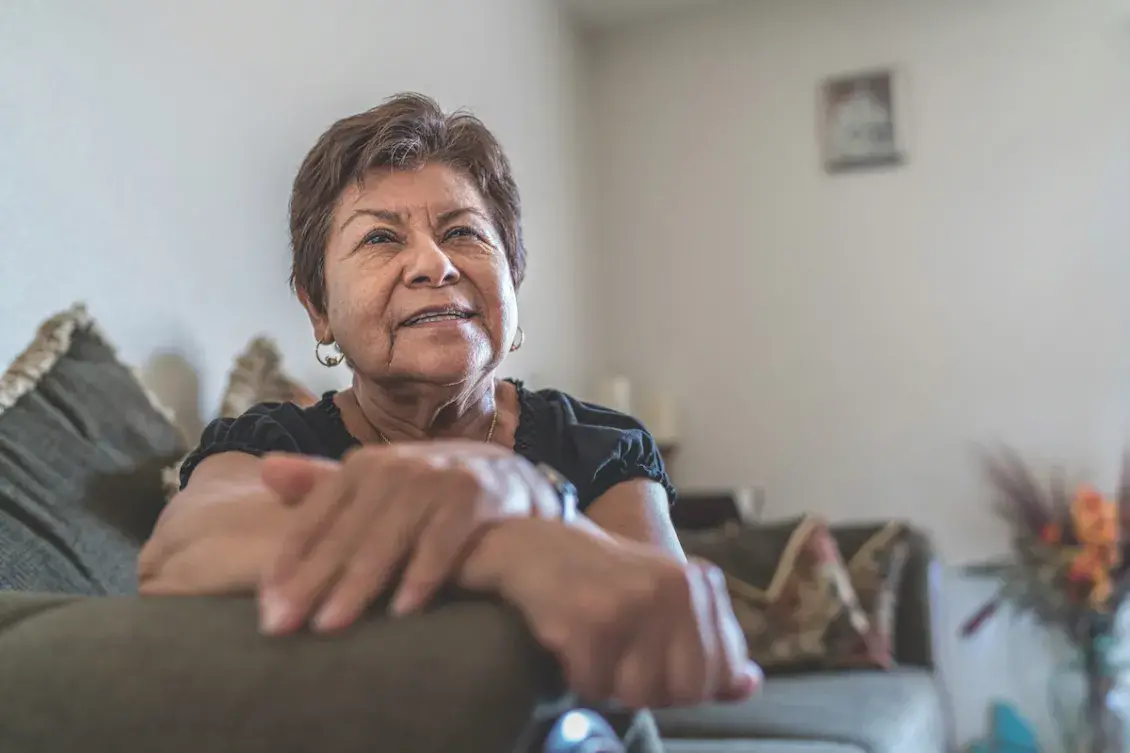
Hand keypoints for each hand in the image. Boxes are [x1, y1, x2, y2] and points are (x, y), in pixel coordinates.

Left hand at [258, 442, 561, 634]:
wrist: (512, 478)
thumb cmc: (432, 491)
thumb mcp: (380, 482)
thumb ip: (325, 482)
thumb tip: (266, 471)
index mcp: (364, 466)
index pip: (315, 516)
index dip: (289, 561)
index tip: (265, 606)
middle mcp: (395, 466)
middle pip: (345, 531)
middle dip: (311, 581)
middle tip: (281, 626)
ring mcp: (436, 478)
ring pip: (389, 536)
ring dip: (359, 582)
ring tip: (330, 625)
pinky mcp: (475, 494)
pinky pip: (444, 540)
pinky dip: (423, 572)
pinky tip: (403, 610)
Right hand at [478, 518, 761, 708]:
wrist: (535, 544)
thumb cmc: (603, 579)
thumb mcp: (665, 598)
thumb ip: (709, 642)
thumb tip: (748, 685)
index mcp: (699, 584)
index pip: (721, 671)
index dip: (688, 684)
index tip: (658, 663)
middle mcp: (674, 590)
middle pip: (684, 691)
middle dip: (650, 688)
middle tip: (621, 660)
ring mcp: (634, 603)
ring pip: (638, 694)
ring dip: (610, 683)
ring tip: (595, 646)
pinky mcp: (591, 620)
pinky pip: (594, 685)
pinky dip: (578, 675)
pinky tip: (570, 642)